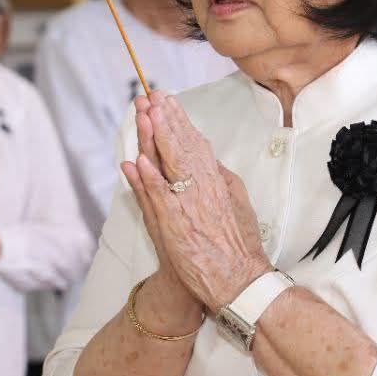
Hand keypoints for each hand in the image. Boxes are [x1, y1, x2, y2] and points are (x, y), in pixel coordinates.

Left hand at [120, 91, 269, 312]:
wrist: (239, 281)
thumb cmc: (237, 246)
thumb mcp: (237, 203)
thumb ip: (221, 179)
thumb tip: (210, 158)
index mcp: (216, 181)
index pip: (194, 143)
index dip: (179, 120)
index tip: (167, 100)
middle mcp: (203, 188)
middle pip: (181, 147)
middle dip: (166, 119)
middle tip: (152, 94)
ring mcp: (189, 206)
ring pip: (171, 165)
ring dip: (156, 138)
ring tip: (146, 113)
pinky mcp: (177, 227)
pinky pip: (161, 198)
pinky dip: (149, 179)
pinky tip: (137, 161)